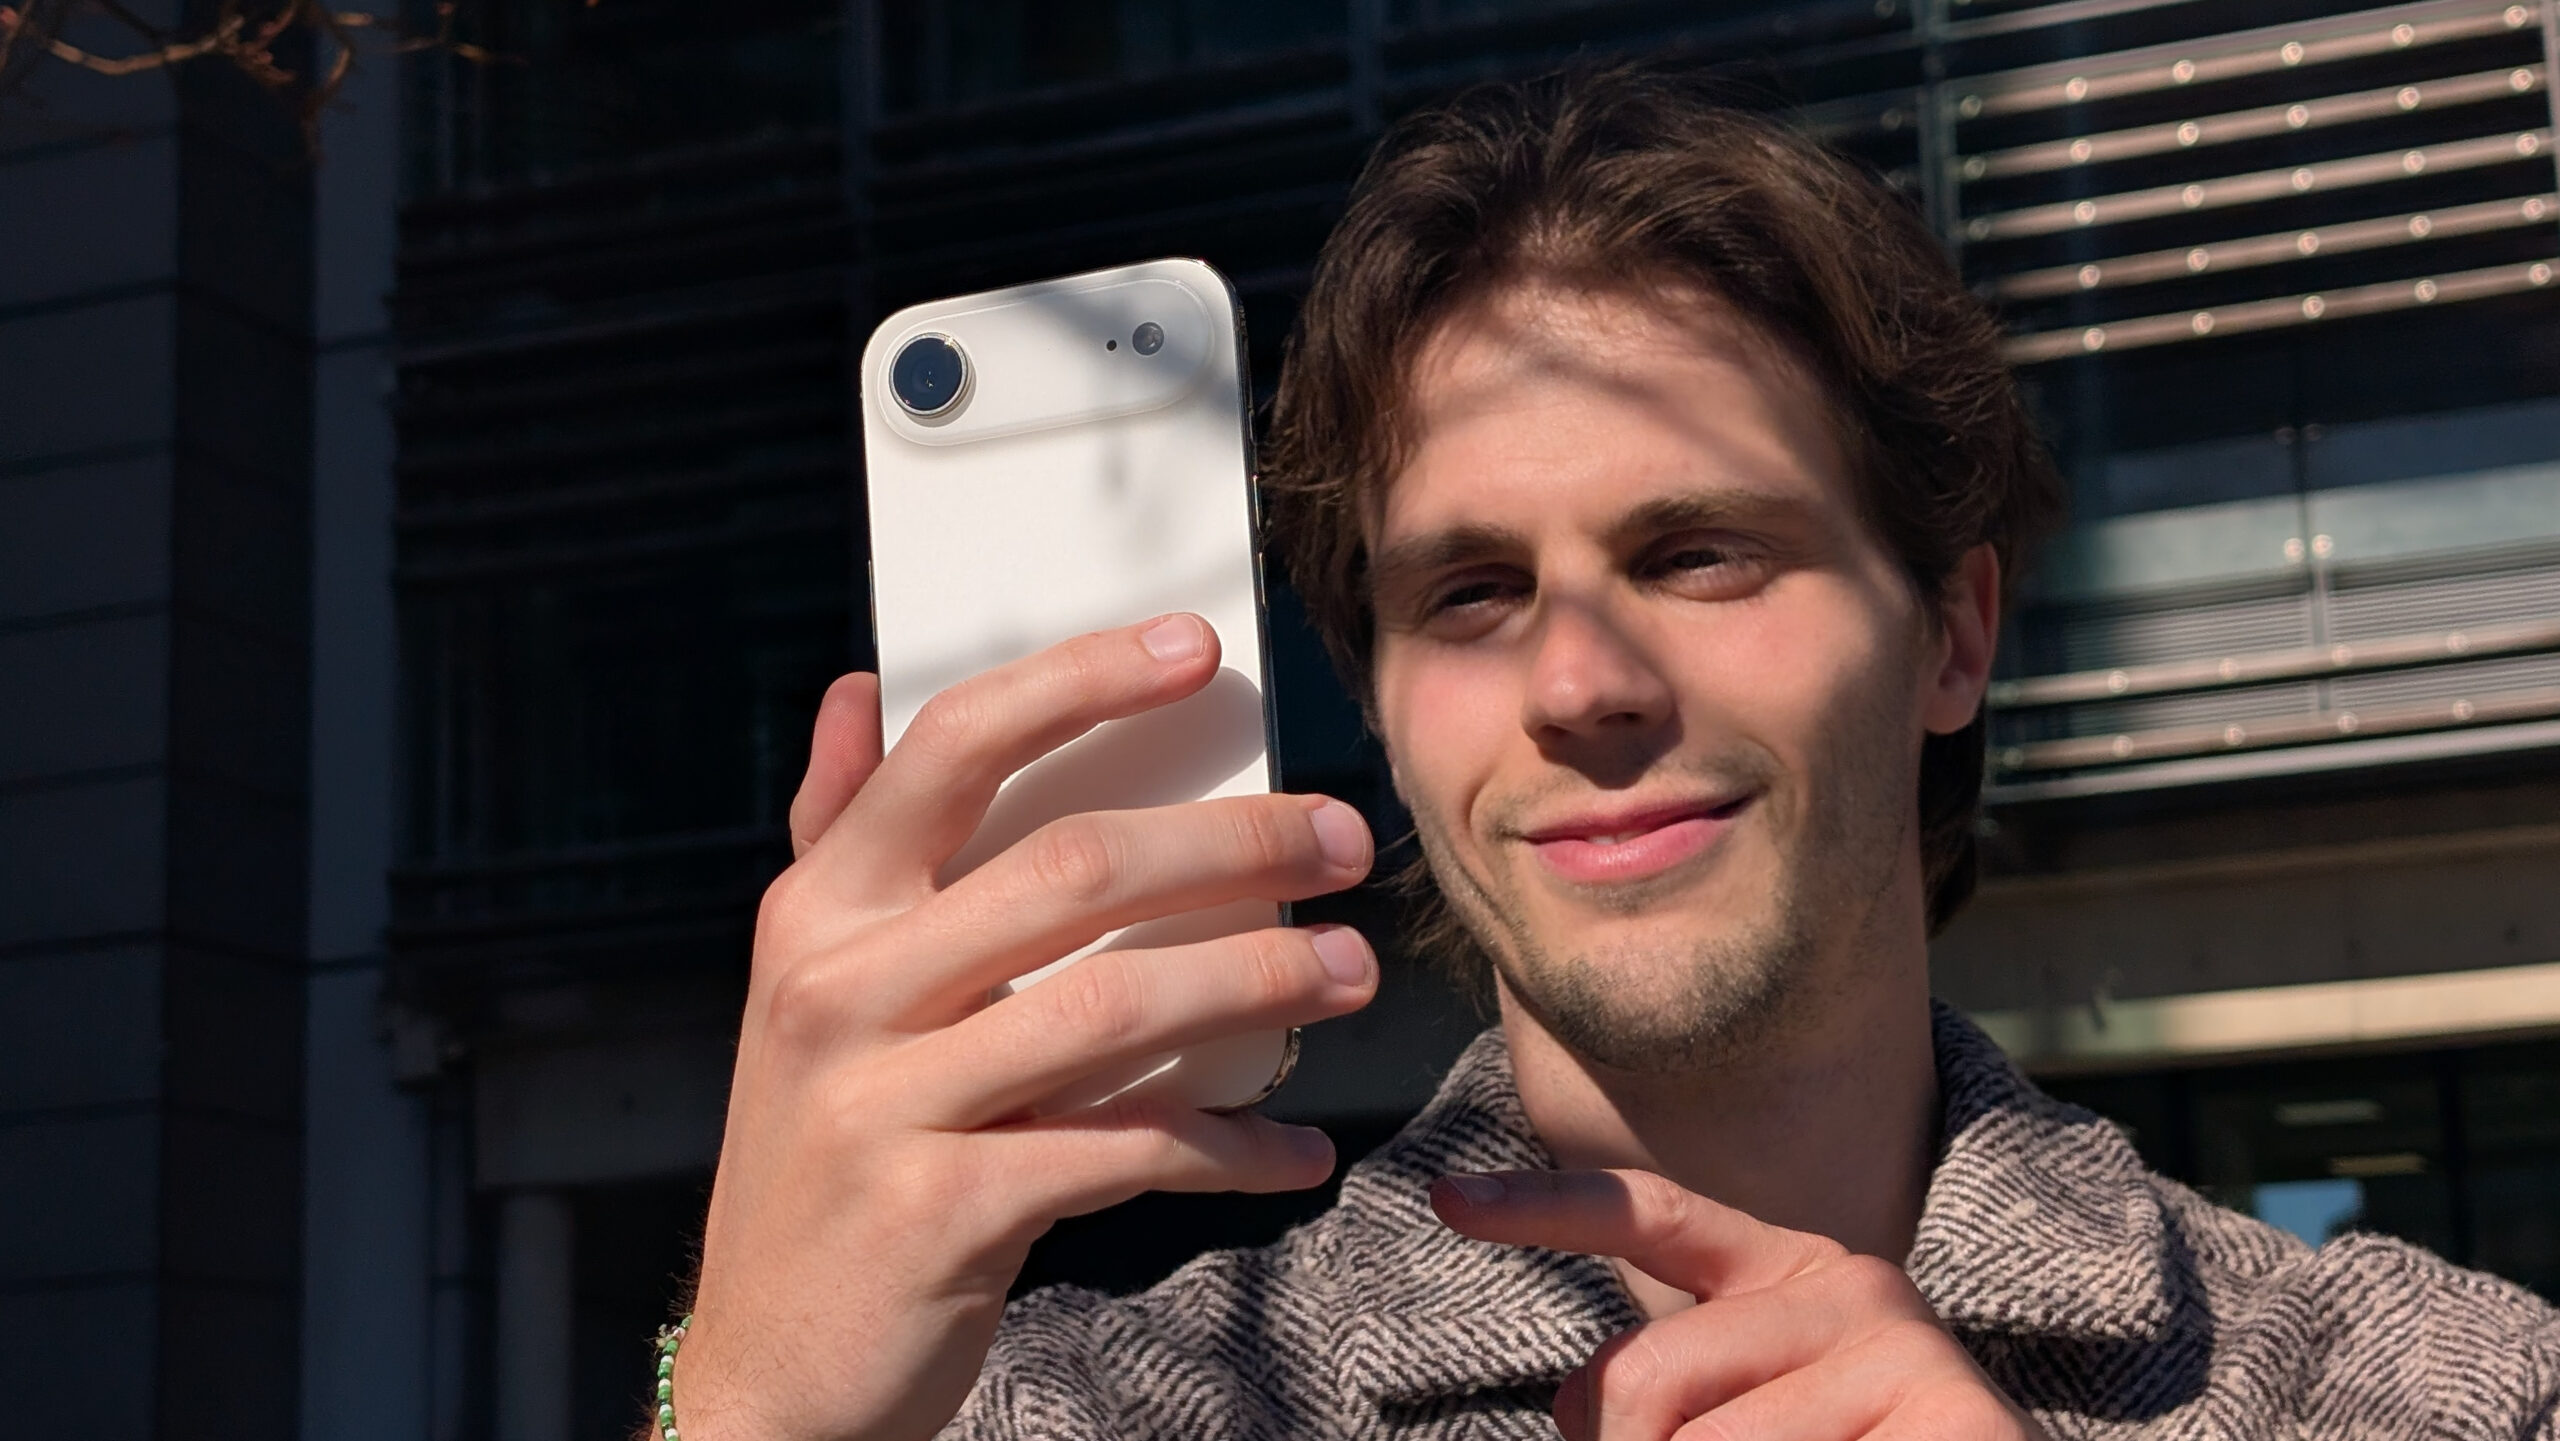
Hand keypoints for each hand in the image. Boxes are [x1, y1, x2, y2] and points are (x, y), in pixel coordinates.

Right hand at [678, 614, 1378, 1440]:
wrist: (771, 1376)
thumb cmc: (824, 1158)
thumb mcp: (806, 992)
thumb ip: (833, 837)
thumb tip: (853, 687)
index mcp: (818, 913)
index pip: (954, 749)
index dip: (1081, 680)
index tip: (1197, 646)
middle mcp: (839, 989)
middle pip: (1076, 868)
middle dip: (1236, 843)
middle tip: (1343, 841)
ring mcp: (887, 1103)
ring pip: (1120, 1005)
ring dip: (1263, 979)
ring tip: (1350, 971)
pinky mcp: (945, 1212)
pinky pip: (1129, 1151)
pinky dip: (1232, 1149)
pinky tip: (1294, 1150)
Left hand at [1430, 1170, 2049, 1440]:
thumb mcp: (1736, 1434)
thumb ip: (1661, 1404)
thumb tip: (1576, 1406)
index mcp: (1788, 1277)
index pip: (1652, 1216)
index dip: (1542, 1210)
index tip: (1445, 1201)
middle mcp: (1846, 1282)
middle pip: (1638, 1380)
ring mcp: (1900, 1341)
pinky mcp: (1943, 1403)